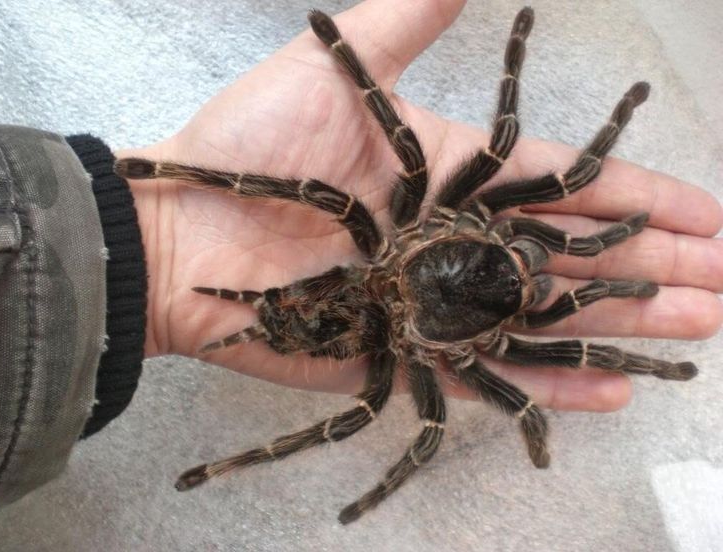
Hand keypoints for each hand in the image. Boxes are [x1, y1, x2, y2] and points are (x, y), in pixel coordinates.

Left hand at [118, 0, 722, 411]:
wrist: (185, 233)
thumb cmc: (253, 148)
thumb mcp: (340, 69)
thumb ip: (408, 19)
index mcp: (454, 175)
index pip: (566, 188)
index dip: (639, 197)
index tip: (708, 215)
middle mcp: (456, 241)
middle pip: (572, 256)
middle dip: (652, 266)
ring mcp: (435, 303)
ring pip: (545, 317)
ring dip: (621, 325)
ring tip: (696, 328)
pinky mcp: (405, 356)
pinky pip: (488, 375)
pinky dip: (547, 384)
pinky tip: (611, 387)